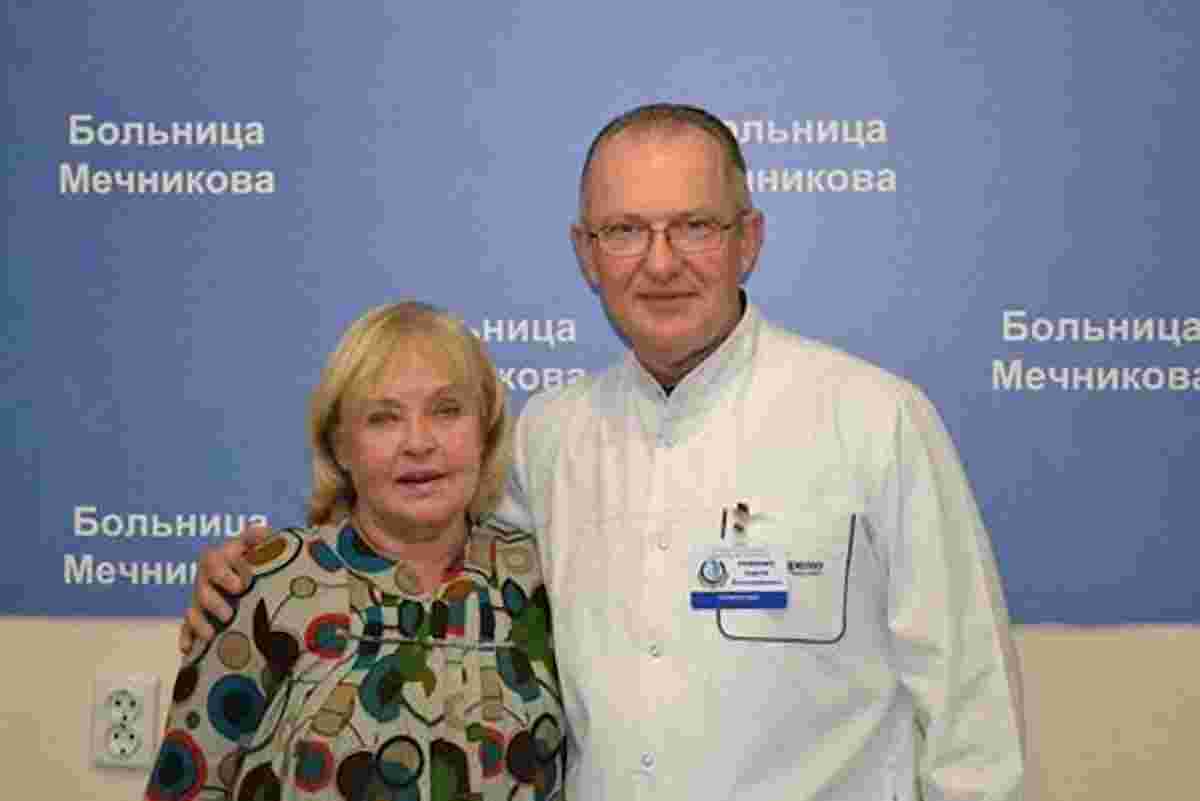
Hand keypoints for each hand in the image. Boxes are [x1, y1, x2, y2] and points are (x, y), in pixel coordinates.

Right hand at [178, 524, 273, 652]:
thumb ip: (261, 536)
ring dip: (201, 623)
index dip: (223, 573)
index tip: (240, 586)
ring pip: (193, 610)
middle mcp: (207, 578)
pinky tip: (187, 648)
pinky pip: (187, 628)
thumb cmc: (261, 557)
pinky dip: (186, 638)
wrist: (260, 578)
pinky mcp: (199, 618)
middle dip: (213, 603)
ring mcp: (201, 599)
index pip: (213, 561)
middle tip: (229, 614)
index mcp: (221, 558)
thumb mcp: (264, 544)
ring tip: (213, 635)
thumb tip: (257, 529)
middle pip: (201, 589)